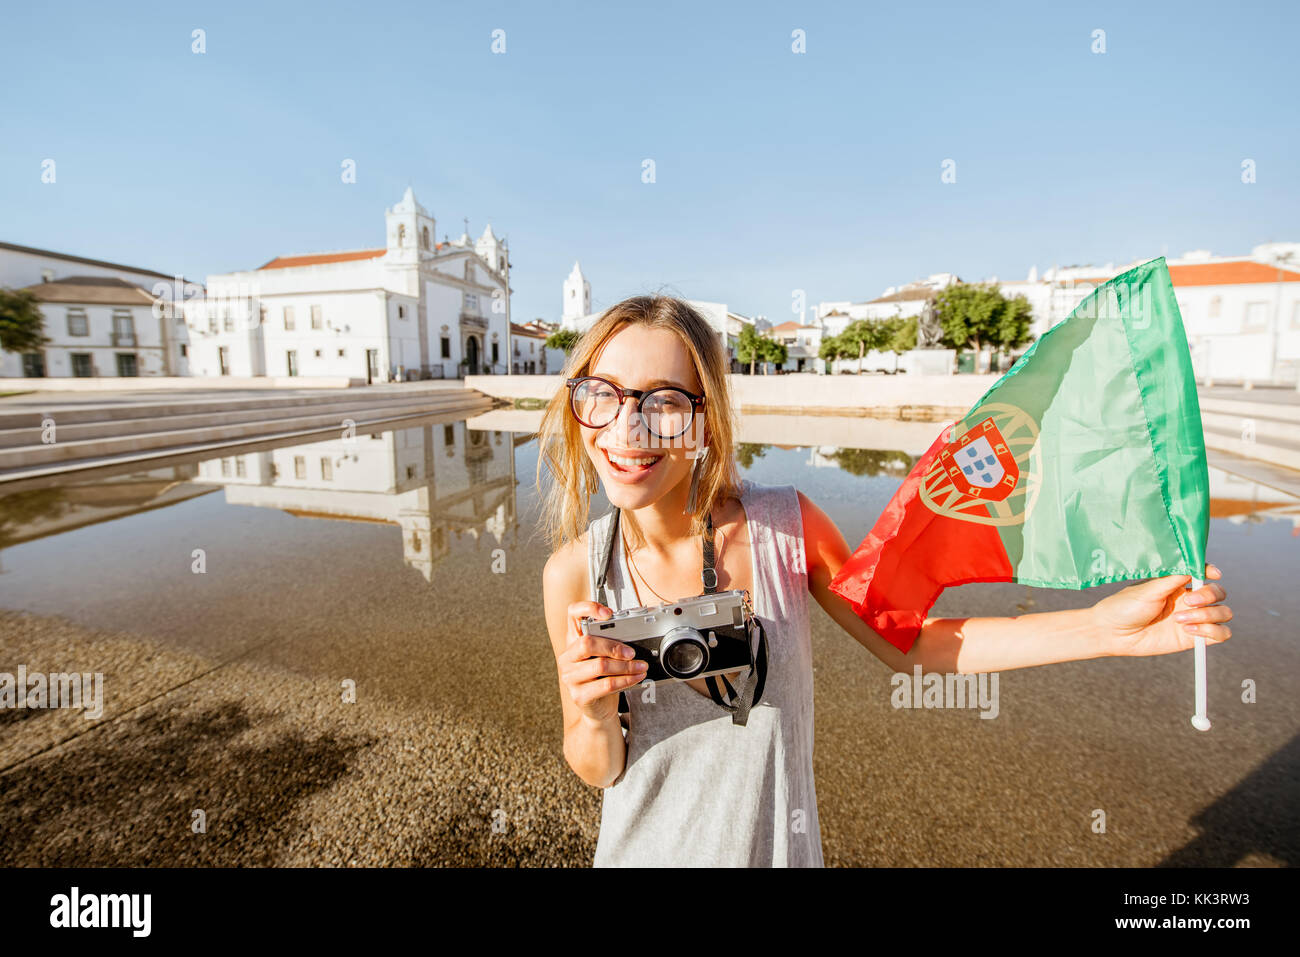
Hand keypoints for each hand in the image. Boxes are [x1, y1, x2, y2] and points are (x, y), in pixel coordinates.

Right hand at [556, 600, 648, 721]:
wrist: (597, 708)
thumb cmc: (601, 677)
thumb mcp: (603, 656)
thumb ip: (610, 643)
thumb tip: (633, 636)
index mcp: (572, 640)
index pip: (572, 614)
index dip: (588, 609)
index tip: (608, 613)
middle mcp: (567, 657)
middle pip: (587, 643)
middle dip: (614, 646)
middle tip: (632, 652)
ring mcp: (570, 677)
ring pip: (600, 665)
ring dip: (626, 666)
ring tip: (640, 666)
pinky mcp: (579, 695)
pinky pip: (606, 685)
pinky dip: (626, 680)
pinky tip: (636, 678)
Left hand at [1092, 563, 1232, 657]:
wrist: (1113, 633)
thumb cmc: (1125, 607)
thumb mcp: (1149, 589)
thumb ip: (1173, 578)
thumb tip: (1194, 563)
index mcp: (1178, 584)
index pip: (1205, 574)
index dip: (1212, 572)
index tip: (1213, 574)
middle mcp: (1188, 600)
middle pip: (1219, 593)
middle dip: (1208, 595)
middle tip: (1187, 601)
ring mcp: (1193, 619)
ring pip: (1224, 613)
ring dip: (1207, 615)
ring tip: (1179, 619)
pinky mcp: (1193, 638)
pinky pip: (1221, 634)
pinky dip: (1211, 631)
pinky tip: (1188, 630)